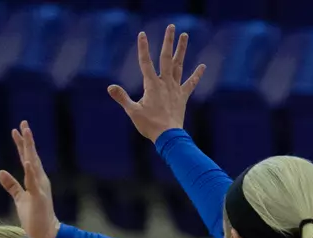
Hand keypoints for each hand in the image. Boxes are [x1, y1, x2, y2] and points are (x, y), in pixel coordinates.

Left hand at [0, 120, 59, 237]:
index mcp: (35, 179)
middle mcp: (40, 180)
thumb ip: (11, 185)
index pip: (27, 158)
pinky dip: (31, 172)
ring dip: (30, 149)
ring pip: (34, 164)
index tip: (16, 129)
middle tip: (23, 123)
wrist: (46, 234)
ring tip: (26, 134)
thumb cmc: (34, 217)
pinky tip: (28, 161)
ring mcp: (40, 188)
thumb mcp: (20, 198)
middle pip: (32, 156)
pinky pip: (34, 183)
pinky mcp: (39, 198)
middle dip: (27, 140)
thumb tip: (0, 171)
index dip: (21, 144)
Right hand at [109, 23, 205, 143]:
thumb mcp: (133, 111)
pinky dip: (196, 75)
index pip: (145, 63)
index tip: (142, 34)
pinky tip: (202, 66)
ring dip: (181, 50)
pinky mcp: (182, 96)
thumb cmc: (149, 125)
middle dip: (168, 41)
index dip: (143, 48)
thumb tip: (110, 87)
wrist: (168, 136)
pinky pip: (190, 84)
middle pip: (166, 58)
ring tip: (185, 35)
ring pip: (178, 65)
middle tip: (171, 27)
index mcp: (151, 85)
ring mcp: (175, 88)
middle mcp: (165, 83)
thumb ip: (122, 98)